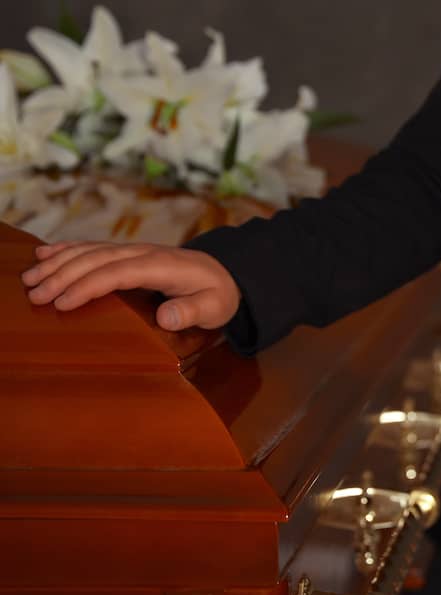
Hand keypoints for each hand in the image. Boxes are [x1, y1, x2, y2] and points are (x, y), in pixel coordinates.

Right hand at [21, 241, 240, 331]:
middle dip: (63, 276)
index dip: (89, 286)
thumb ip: (192, 312)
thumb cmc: (219, 295)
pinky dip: (67, 250)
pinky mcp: (129, 254)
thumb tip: (166, 317)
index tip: (62, 302)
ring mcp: (134, 251)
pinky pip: (94, 248)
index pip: (118, 273)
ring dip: (58, 263)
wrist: (228, 275)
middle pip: (96, 260)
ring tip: (29, 278)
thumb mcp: (215, 308)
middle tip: (35, 295)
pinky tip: (45, 254)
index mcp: (162, 266)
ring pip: (90, 252)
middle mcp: (143, 254)